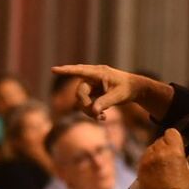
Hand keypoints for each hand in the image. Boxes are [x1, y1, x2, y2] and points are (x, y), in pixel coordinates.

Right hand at [51, 63, 173, 119]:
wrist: (135, 89)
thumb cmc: (128, 89)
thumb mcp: (118, 96)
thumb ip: (105, 102)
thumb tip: (93, 111)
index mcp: (99, 73)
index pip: (80, 71)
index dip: (66, 71)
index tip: (53, 70)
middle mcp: (93, 77)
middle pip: (80, 92)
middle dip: (85, 105)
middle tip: (95, 115)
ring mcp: (92, 85)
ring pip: (81, 99)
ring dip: (89, 110)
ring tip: (101, 119)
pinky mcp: (93, 92)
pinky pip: (86, 103)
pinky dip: (92, 111)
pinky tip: (102, 117)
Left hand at [136, 129, 188, 188]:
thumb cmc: (180, 187)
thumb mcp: (185, 166)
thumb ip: (177, 154)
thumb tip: (173, 149)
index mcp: (174, 151)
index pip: (171, 132)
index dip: (173, 137)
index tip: (174, 142)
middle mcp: (159, 152)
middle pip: (160, 140)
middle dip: (164, 146)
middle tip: (168, 157)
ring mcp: (148, 160)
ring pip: (151, 148)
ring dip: (155, 153)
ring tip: (161, 165)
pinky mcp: (140, 167)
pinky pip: (144, 158)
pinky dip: (148, 161)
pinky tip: (154, 170)